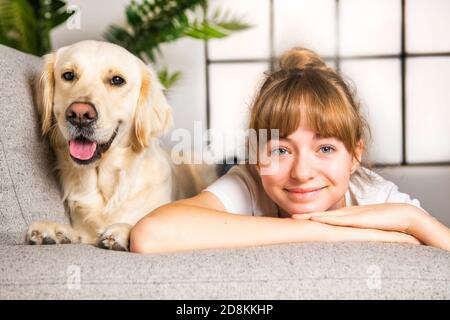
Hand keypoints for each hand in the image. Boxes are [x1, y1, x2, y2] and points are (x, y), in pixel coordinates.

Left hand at [292, 203, 418, 234]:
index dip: (311, 218)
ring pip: (327, 216)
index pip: (326, 217)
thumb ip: (358, 232)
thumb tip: (349, 240)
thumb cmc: (387, 223)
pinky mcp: (358, 219)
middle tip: (289, 218)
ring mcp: (352, 215)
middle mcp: (347, 214)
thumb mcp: (368, 228)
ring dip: (311, 217)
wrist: (403, 216)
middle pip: (322, 215)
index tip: (297, 220)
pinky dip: (326, 219)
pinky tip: (315, 219)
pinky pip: (339, 219)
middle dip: (305, 217)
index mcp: (348, 216)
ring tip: (296, 218)